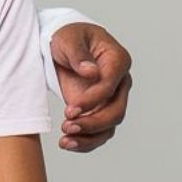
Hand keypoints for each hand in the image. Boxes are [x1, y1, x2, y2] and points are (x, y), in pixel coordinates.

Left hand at [49, 22, 132, 152]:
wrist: (62, 47)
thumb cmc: (68, 37)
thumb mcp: (68, 39)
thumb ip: (79, 55)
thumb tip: (92, 73)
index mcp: (118, 60)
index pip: (110, 86)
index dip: (92, 100)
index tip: (70, 109)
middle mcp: (120, 82)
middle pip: (116, 111)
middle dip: (92, 123)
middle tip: (67, 126)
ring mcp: (111, 98)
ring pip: (109, 126)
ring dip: (88, 137)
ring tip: (65, 141)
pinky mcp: (99, 110)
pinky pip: (99, 132)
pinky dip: (85, 141)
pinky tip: (68, 144)